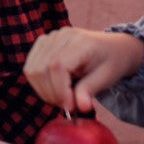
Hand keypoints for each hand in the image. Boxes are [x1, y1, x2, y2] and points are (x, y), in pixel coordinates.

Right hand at [24, 27, 143, 115]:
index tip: (71, 108)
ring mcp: (50, 38)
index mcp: (80, 41)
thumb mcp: (106, 78)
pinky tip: (55, 89)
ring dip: (44, 91)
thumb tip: (80, 108)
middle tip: (68, 105)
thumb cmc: (110, 63)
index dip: (60, 90)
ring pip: (32, 70)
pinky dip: (40, 84)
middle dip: (52, 94)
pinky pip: (30, 68)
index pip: (57, 66)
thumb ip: (89, 90)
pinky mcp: (42, 44)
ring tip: (63, 98)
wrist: (112, 48)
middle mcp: (61, 35)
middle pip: (41, 69)